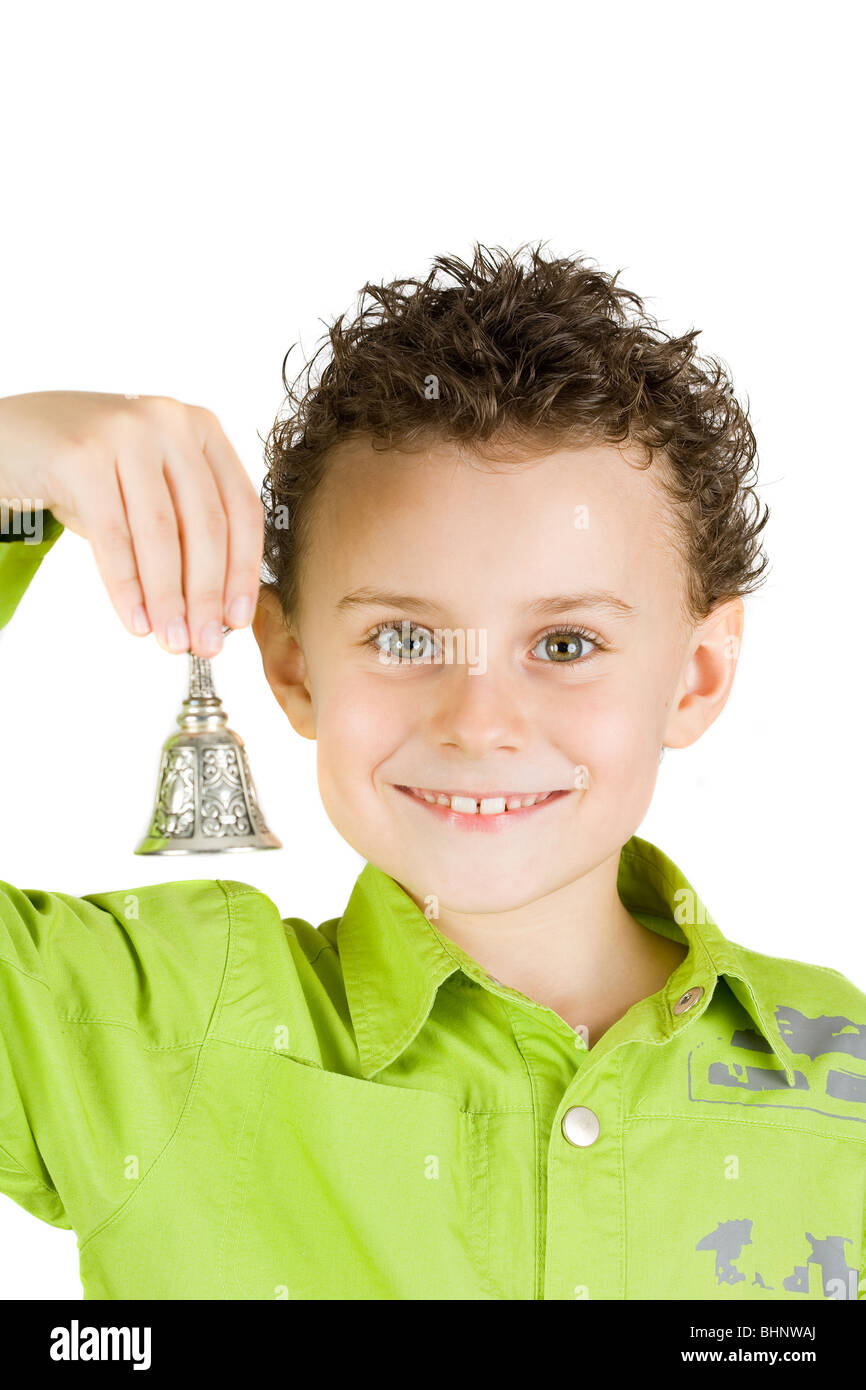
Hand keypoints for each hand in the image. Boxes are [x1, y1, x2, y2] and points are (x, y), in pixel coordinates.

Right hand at [0, 390, 263, 656]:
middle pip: (205, 524)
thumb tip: (217, 612)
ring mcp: (125, 431)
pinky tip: (136, 621)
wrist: (15, 440)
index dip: (243, 570)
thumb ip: (188, 533)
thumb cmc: (95, 474)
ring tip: (171, 640)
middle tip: (206, 644)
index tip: (239, 620)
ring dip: (169, 598)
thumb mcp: (152, 490)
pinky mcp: (80, 455)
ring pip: (160, 534)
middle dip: (207, 595)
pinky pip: (113, 536)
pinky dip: (127, 587)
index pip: (241, 508)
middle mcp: (170, 421)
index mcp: (202, 428)